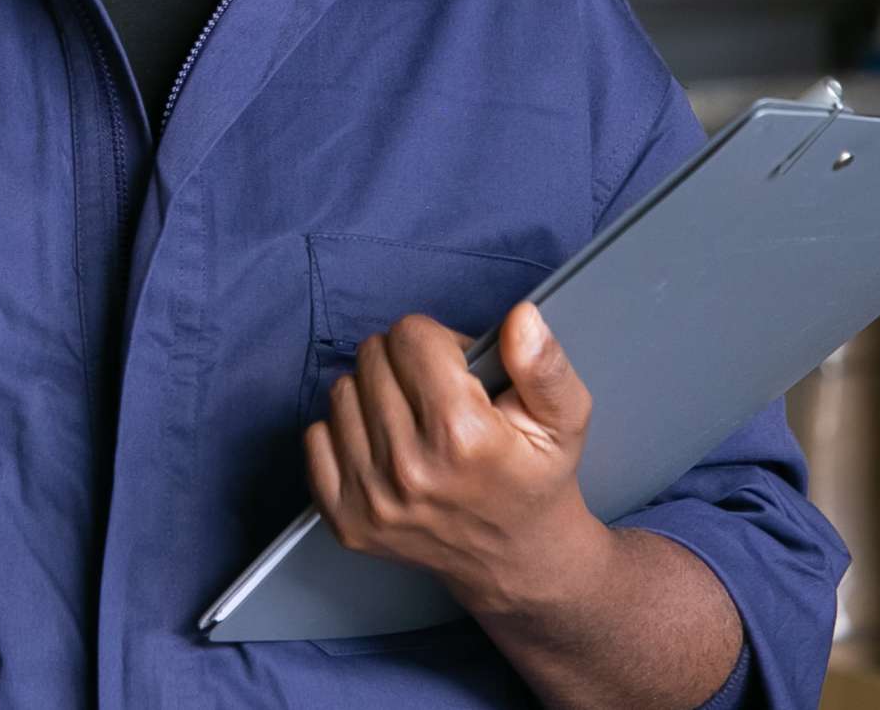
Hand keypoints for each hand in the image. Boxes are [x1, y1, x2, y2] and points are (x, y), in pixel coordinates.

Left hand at [303, 302, 611, 619]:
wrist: (516, 560)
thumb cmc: (534, 481)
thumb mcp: (563, 420)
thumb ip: (544, 364)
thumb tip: (521, 319)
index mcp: (462, 436)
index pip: (411, 335)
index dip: (438, 343)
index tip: (457, 370)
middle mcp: (409, 469)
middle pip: (373, 358)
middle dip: (405, 364)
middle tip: (437, 397)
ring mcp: (371, 498)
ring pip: (343, 392)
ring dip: (374, 395)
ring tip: (412, 421)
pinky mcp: (344, 519)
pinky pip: (315, 437)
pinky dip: (346, 432)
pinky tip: (384, 447)